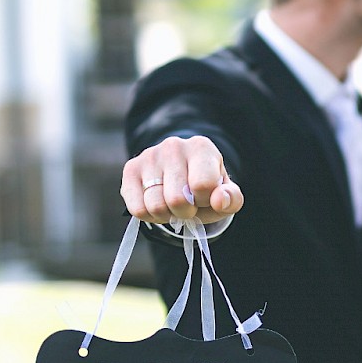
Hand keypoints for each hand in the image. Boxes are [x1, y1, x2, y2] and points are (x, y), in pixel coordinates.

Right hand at [121, 136, 243, 224]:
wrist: (183, 174)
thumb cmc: (207, 187)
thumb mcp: (226, 194)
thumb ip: (231, 198)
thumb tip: (219, 201)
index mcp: (201, 147)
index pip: (202, 185)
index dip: (205, 201)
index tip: (205, 196)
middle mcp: (173, 146)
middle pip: (177, 200)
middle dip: (185, 212)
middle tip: (188, 205)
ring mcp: (149, 156)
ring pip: (155, 206)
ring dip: (167, 215)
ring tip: (173, 205)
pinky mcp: (130, 169)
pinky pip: (137, 209)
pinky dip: (150, 216)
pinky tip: (158, 204)